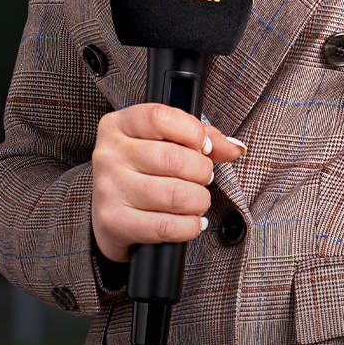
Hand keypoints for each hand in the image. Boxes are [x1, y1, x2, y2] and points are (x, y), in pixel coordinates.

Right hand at [91, 103, 245, 263]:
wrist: (109, 213)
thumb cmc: (142, 171)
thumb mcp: (166, 143)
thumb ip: (202, 138)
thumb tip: (234, 148)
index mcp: (119, 125)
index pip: (161, 118)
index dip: (193, 132)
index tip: (203, 147)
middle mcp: (109, 154)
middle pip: (174, 159)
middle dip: (202, 172)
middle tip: (203, 178)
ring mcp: (109, 189)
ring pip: (175, 195)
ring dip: (199, 200)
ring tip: (198, 200)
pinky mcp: (114, 222)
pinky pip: (167, 226)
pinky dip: (190, 226)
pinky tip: (190, 221)